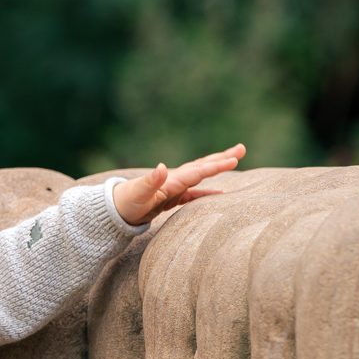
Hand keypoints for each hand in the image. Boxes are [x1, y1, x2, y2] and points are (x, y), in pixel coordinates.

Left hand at [112, 143, 244, 226]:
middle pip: (203, 166)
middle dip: (222, 158)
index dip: (215, 166)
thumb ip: (151, 180)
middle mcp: (175, 180)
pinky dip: (209, 192)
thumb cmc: (126, 202)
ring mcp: (175, 188)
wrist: (115, 209)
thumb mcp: (138, 193)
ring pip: (201, 175)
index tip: (233, 159)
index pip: (198, 171)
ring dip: (218, 168)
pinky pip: (195, 193)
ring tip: (236, 159)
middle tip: (242, 148)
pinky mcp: (172, 198)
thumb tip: (161, 166)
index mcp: (172, 179)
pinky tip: (221, 193)